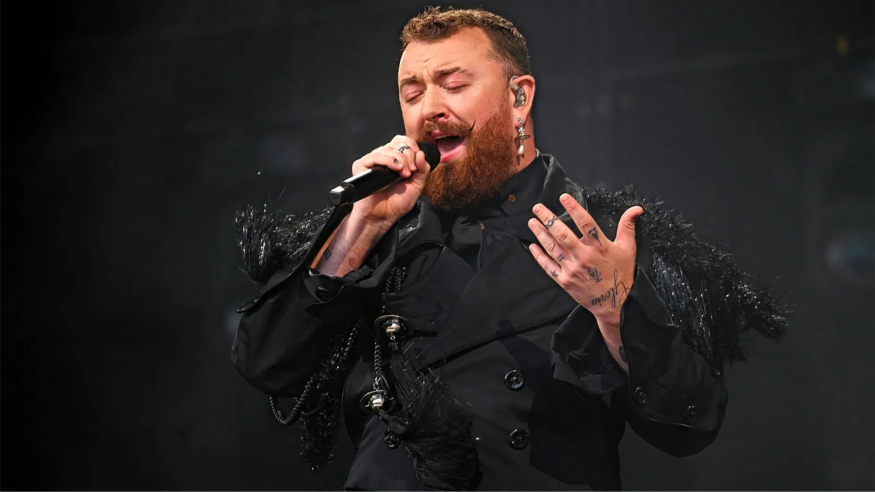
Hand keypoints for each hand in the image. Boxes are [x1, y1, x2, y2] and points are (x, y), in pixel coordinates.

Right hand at [349, 136, 430, 227]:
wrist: (381, 217)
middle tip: (411, 172)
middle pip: (398, 143)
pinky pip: (376, 156)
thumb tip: (422, 153)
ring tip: (404, 175)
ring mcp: (372, 161)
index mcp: (395, 159)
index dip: (413, 149)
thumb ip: (423, 169)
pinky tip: (396, 170)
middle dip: (409, 156)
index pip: (403, 141)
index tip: (416, 166)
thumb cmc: (396, 204)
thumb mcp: (417, 186)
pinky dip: (389, 161)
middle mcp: (383, 157)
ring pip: (389, 148)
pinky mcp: (361, 166)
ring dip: (401, 160)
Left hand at [527, 193, 642, 325]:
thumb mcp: (628, 249)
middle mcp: (584, 256)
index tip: (563, 197)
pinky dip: (539, 256)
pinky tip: (532, 246)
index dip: (574, 208)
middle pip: (562, 234)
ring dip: (540, 234)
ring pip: (552, 248)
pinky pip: (548, 267)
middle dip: (548, 219)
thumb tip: (636, 209)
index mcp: (600, 247)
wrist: (614, 304)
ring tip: (532, 222)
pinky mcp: (565, 281)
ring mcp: (572, 269)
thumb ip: (627, 227)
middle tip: (537, 207)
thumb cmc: (621, 274)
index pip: (585, 223)